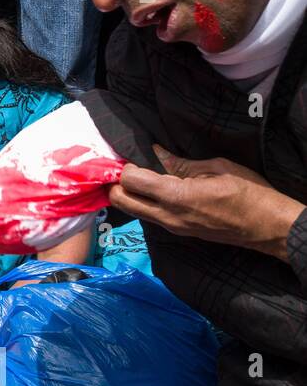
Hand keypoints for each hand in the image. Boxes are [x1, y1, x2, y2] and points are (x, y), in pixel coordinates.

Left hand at [109, 144, 303, 261]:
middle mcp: (167, 216)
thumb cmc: (249, 193)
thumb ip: (182, 163)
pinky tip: (155, 190)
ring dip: (129, 195)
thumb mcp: (218, 168)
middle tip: (129, 169)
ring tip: (141, 178)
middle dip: (117, 184)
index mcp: (176, 196)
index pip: (130, 183)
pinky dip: (143, 203)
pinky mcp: (178, 233)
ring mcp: (171, 228)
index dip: (127, 168)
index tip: (134, 158)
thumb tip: (158, 153)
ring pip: (132, 212)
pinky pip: (149, 217)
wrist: (268, 227)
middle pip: (121, 201)